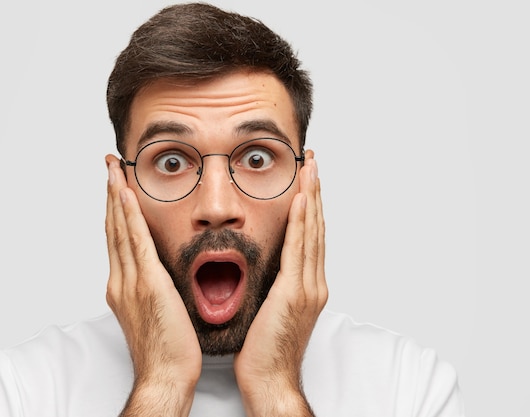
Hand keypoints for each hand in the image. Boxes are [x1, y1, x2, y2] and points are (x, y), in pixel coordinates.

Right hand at [105, 155, 201, 415]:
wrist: (165, 376)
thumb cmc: (166, 351)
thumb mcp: (156, 312)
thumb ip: (154, 289)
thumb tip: (161, 275)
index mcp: (123, 287)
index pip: (116, 239)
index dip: (116, 210)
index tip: (117, 187)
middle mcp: (120, 280)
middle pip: (112, 228)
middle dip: (111, 194)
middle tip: (109, 166)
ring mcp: (130, 282)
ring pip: (120, 229)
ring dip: (117, 196)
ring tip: (114, 169)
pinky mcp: (146, 284)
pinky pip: (135, 242)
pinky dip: (128, 216)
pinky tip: (127, 194)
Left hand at [233, 151, 326, 415]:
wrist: (270, 380)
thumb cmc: (265, 350)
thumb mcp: (270, 309)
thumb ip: (273, 285)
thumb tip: (264, 269)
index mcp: (306, 286)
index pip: (310, 235)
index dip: (310, 205)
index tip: (306, 179)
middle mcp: (313, 282)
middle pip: (316, 226)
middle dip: (315, 191)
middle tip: (313, 161)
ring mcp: (308, 287)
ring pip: (311, 231)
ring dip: (311, 197)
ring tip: (310, 168)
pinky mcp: (296, 293)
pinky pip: (299, 249)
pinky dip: (302, 222)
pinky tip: (301, 199)